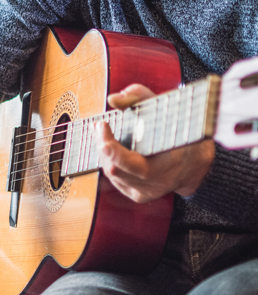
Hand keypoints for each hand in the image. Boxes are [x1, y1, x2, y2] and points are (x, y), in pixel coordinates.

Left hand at [95, 84, 214, 202]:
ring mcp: (145, 193)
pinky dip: (111, 162)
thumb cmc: (183, 134)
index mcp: (166, 167)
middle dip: (103, 145)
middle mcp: (154, 185)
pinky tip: (113, 150)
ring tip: (105, 135)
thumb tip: (113, 99)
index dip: (110, 146)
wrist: (195, 165)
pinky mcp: (137, 196)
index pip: (128, 164)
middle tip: (99, 126)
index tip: (102, 125)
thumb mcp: (168, 110)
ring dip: (105, 153)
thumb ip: (140, 98)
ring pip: (112, 174)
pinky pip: (115, 179)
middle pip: (114, 168)